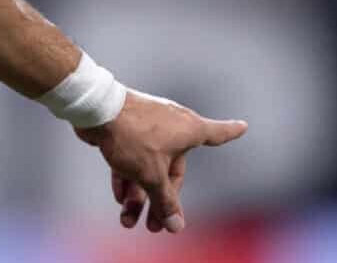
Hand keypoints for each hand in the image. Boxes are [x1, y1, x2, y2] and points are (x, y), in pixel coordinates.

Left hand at [74, 90, 247, 233]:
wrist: (94, 109)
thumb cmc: (132, 136)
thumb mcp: (152, 175)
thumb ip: (165, 201)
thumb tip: (177, 226)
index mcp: (189, 129)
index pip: (217, 134)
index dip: (230, 132)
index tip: (243, 126)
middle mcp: (172, 125)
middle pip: (173, 169)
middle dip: (162, 200)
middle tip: (155, 227)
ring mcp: (148, 127)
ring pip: (148, 167)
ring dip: (140, 196)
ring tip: (128, 221)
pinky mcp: (126, 130)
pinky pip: (132, 159)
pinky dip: (127, 178)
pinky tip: (120, 198)